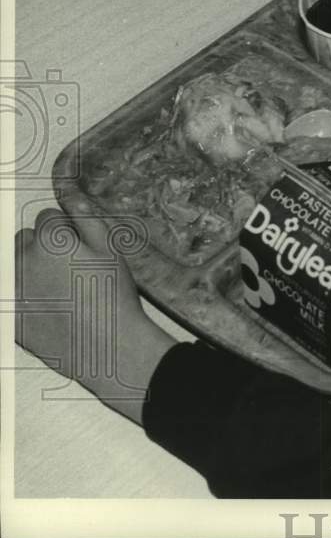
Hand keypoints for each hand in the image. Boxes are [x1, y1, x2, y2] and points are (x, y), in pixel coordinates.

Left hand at [15, 206, 175, 423]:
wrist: (108, 347)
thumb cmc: (113, 297)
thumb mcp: (110, 248)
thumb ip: (85, 215)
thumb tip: (67, 190)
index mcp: (49, 240)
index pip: (48, 218)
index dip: (69, 232)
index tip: (82, 251)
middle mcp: (22, 261)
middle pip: (25, 240)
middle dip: (43, 248)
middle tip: (72, 272)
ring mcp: (12, 290)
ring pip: (15, 265)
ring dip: (30, 270)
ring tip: (60, 292)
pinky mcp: (9, 315)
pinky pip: (13, 294)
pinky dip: (25, 297)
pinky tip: (50, 308)